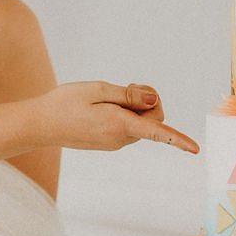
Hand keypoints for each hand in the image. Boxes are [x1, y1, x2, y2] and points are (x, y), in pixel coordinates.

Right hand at [34, 81, 198, 153]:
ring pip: (142, 122)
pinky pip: (130, 126)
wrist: (40, 124)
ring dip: (135, 106)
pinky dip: (126, 113)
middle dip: (149, 100)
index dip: (177, 139)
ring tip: (110, 96)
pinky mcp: (111, 142)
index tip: (195, 149)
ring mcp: (115, 143)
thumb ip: (128, 94)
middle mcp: (120, 138)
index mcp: (118, 124)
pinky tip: (105, 106)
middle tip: (128, 85)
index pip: (156, 132)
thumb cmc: (65, 102)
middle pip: (154, 118)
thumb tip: (153, 99)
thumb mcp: (97, 88)